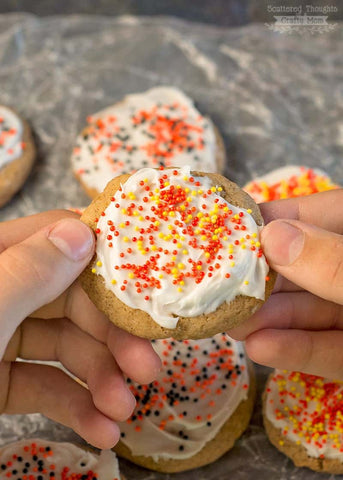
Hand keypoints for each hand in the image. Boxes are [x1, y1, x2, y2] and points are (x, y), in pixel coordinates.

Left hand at [0, 210, 160, 447]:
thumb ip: (27, 271)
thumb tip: (83, 232)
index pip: (59, 240)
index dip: (107, 260)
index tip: (150, 284)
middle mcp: (4, 290)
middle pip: (73, 300)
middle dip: (112, 339)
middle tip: (148, 368)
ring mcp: (0, 335)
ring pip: (66, 346)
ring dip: (101, 380)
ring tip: (124, 410)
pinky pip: (45, 384)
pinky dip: (75, 406)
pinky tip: (101, 430)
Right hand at [229, 189, 342, 378]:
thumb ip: (332, 261)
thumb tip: (271, 236)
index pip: (307, 214)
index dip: (263, 221)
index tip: (219, 232)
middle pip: (297, 266)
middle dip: (257, 280)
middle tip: (215, 289)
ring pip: (307, 310)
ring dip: (267, 319)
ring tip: (230, 324)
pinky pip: (326, 349)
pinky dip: (295, 350)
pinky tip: (260, 349)